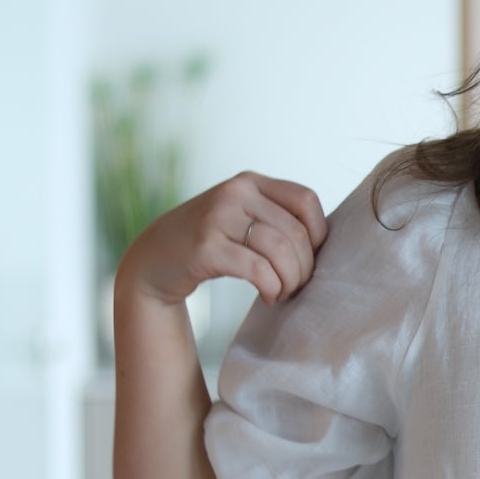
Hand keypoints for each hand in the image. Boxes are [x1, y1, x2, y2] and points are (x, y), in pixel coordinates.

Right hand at [117, 172, 328, 309]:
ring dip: (290, 281)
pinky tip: (269, 296)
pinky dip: (272, 288)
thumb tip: (326, 242)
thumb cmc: (209, 242)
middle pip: (296, 232)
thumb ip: (275, 217)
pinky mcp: (206, 246)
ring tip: (282, 292)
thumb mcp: (241, 216)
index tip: (311, 258)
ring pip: (280, 250)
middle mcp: (235, 192)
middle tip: (296, 286)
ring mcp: (218, 217)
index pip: (305, 200)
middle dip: (304, 267)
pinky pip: (258, 269)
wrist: (154, 258)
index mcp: (249, 182)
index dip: (319, 234)